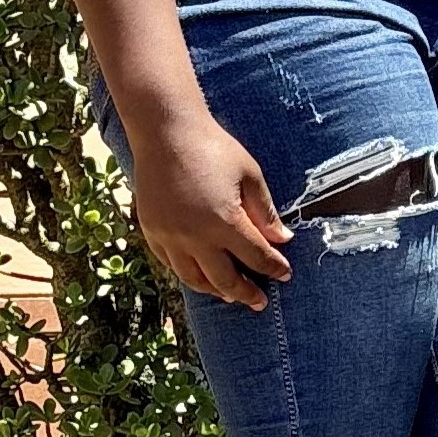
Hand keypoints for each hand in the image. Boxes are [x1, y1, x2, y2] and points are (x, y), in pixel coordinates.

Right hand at [126, 112, 291, 310]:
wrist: (165, 134)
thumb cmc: (213, 148)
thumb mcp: (250, 175)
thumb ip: (264, 211)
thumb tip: (282, 239)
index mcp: (223, 222)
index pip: (255, 256)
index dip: (273, 267)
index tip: (285, 274)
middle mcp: (194, 237)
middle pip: (224, 279)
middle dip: (245, 293)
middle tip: (259, 302)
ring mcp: (169, 237)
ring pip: (193, 278)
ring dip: (214, 290)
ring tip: (230, 295)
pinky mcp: (152, 232)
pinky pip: (171, 264)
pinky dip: (188, 275)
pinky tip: (199, 276)